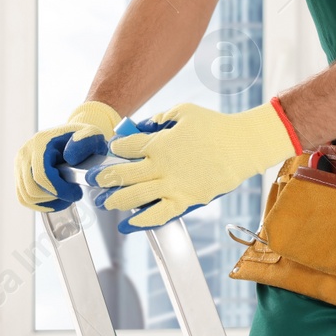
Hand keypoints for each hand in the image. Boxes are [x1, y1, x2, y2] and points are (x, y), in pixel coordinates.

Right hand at [14, 100, 121, 211]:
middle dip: (54, 197)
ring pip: (27, 197)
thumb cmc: (82, 138)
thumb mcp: (92, 134)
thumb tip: (69, 158)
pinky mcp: (19, 175)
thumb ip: (86, 140)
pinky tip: (57, 200)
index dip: (60, 190)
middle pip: (32, 190)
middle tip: (72, 196)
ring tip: (66, 197)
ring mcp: (19, 165)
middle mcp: (25, 154)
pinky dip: (40, 204)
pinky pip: (24, 198)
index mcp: (40, 143)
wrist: (72, 137)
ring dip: (48, 202)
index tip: (76, 193)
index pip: (42, 175)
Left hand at [92, 101, 298, 230]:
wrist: (242, 146)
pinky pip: (158, 215)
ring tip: (104, 201)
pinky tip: (127, 224)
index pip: (125, 148)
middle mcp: (161, 166)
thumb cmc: (215, 126)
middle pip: (122, 175)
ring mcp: (172, 186)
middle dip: (103, 177)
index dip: (114, 149)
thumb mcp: (183, 112)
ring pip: (134, 198)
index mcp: (158, 143)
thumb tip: (142, 127)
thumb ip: (159, 120)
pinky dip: (140, 221)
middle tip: (93, 180)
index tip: (110, 151)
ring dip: (114, 200)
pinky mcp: (185, 201)